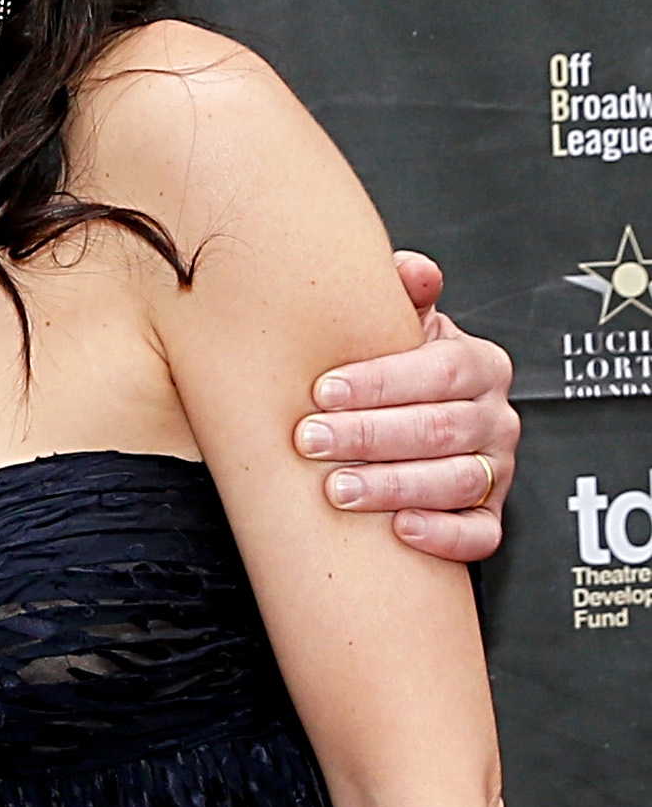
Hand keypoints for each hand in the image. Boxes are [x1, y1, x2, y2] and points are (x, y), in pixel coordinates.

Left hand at [294, 252, 519, 563]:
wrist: (420, 421)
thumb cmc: (402, 374)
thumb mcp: (403, 327)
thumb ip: (402, 294)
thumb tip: (414, 270)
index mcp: (479, 365)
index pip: (438, 371)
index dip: (380, 382)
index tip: (323, 391)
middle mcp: (495, 416)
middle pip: (439, 428)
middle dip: (368, 436)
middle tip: (310, 440)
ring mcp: (497, 469)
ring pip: (456, 482)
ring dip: (393, 486)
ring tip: (338, 489)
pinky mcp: (489, 516)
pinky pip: (478, 534)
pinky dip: (442, 535)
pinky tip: (399, 529)